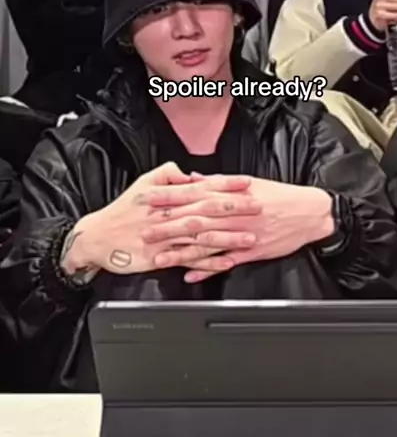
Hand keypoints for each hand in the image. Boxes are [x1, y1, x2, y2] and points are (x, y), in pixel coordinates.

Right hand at [61, 162, 257, 276]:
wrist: (98, 238)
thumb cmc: (122, 211)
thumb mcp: (143, 184)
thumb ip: (167, 175)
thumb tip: (189, 174)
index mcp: (168, 196)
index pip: (203, 187)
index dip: (226, 185)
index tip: (247, 183)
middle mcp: (170, 215)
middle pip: (208, 210)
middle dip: (235, 208)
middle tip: (259, 206)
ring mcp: (168, 238)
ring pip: (203, 236)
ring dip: (229, 237)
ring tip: (251, 237)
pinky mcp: (163, 258)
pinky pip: (191, 260)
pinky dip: (210, 262)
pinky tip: (228, 262)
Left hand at [144, 177, 334, 282]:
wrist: (309, 212)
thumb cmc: (279, 196)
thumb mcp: (249, 183)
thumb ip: (219, 183)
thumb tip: (194, 179)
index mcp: (231, 195)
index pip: (194, 195)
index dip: (170, 198)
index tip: (149, 199)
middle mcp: (233, 215)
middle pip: (195, 220)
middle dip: (168, 226)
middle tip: (145, 231)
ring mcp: (241, 235)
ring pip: (206, 243)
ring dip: (182, 251)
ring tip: (160, 258)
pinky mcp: (251, 252)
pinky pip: (225, 262)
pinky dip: (207, 270)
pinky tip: (190, 275)